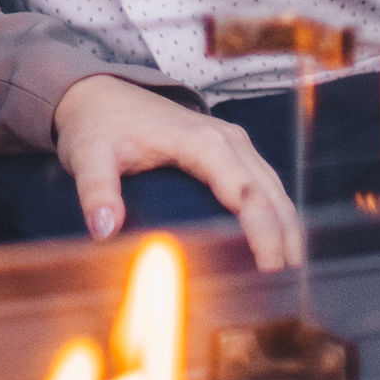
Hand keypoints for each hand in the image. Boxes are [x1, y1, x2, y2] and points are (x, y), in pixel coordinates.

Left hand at [52, 76, 303, 272]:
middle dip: (285, 237)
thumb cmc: (98, 124)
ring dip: (286, 227)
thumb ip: (96, 190)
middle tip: (288, 286)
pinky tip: (277, 245)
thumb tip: (104, 229)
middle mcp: (226, 138)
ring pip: (273, 187)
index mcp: (200, 140)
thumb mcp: (89, 155)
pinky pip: (263, 183)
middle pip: (269, 191)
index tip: (270, 268)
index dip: (264, 230)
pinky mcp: (229, 150)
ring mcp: (231, 142)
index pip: (245, 190)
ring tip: (290, 274)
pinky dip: (276, 213)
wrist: (98, 93)